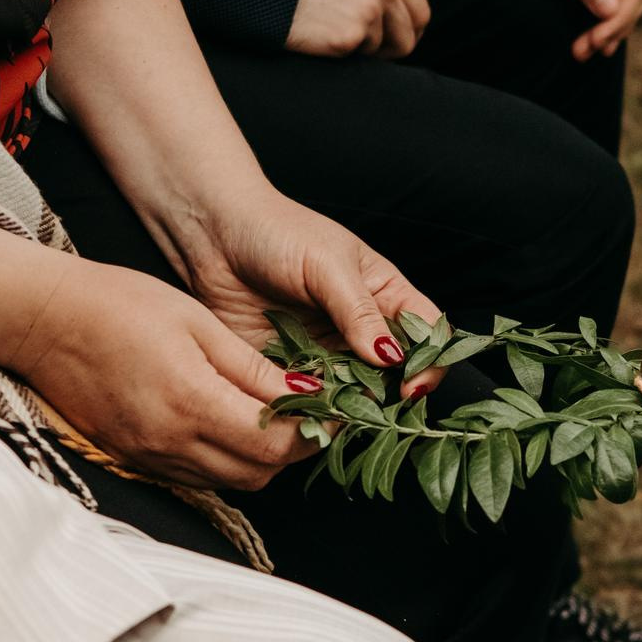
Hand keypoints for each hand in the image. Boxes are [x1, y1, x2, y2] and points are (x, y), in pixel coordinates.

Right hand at [20, 255, 315, 492]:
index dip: (314, 432)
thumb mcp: (198, 323)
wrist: (42, 319)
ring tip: (273, 418)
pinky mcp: (134, 460)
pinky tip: (229, 426)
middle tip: (311, 414)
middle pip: (258, 473)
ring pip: (230, 482)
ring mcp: (149, 457)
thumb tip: (307, 394)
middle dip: (293, 449)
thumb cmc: (118, 304)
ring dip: (260, 459)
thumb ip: (253, 369)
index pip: (275, 444)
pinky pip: (197, 477)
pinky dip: (224, 460)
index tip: (334, 411)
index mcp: (191, 402)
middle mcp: (170, 443)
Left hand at [149, 188, 444, 389]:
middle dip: (389, 394)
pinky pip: (309, 401)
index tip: (411, 384)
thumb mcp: (327, 264)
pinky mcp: (289, 371)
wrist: (212, 235)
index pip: (427, 335)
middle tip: (372, 405)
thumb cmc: (276, 231)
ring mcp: (326, 353)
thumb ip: (359, 311)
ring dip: (348, 406)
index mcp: (384, 296)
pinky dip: (311, 410)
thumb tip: (390, 357)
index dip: (428, 363)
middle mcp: (361, 330)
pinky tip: (303, 407)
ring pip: (353, 394)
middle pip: (395, 375)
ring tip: (334, 406)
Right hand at [287, 0, 430, 58]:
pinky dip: (341, 52)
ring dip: (363, 50)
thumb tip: (393, 16)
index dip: (407, 32)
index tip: (390, 42)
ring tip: (332, 30)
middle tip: (365, 51)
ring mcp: (370, 9)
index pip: (419, 11)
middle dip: (391, 49)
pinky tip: (320, 33)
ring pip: (385, 50)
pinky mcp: (351, 35)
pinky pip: (358, 58)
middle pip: (409, 36)